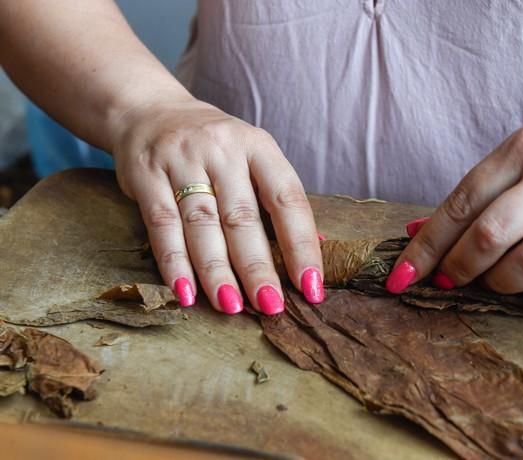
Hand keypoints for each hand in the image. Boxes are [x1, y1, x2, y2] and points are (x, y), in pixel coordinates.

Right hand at [110, 97, 323, 314]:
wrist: (150, 111)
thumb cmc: (214, 147)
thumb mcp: (252, 156)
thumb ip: (277, 199)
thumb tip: (317, 246)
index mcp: (258, 146)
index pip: (287, 199)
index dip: (301, 245)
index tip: (311, 285)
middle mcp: (222, 149)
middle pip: (242, 217)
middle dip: (258, 266)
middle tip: (270, 305)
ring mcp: (181, 160)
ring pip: (202, 224)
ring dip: (217, 271)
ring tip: (231, 306)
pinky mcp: (145, 175)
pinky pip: (162, 225)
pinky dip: (174, 263)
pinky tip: (186, 293)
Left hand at [389, 105, 522, 311]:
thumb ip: (477, 194)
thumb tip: (419, 232)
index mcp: (522, 148)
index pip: (460, 204)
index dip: (425, 248)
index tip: (400, 278)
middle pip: (489, 236)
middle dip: (458, 269)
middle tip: (451, 280)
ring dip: (500, 285)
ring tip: (497, 281)